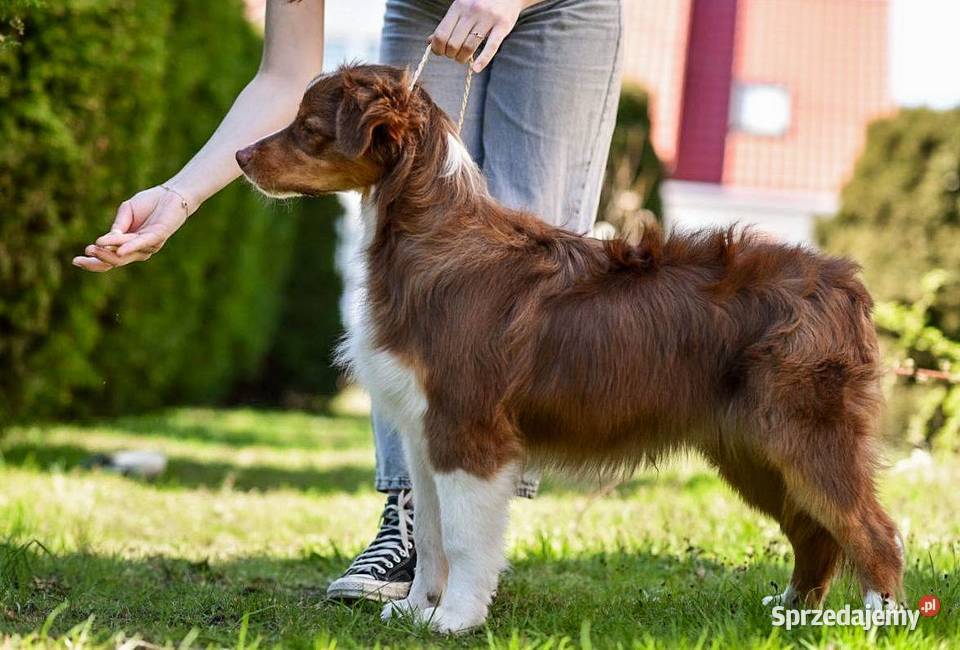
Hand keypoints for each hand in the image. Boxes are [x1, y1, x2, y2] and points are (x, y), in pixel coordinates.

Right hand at [72, 185, 193, 271]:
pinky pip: (142, 244)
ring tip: (93, 248)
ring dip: (108, 251)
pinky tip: (119, 251)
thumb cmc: (149, 204)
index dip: (93, 262)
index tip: (75, 261)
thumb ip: (117, 227)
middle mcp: (139, 249)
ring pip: (125, 254)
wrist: (170, 195)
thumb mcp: (126, 213)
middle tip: (80, 258)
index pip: (109, 258)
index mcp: (128, 244)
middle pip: (116, 262)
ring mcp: (149, 245)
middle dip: (97, 262)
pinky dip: (130, 247)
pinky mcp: (158, 236)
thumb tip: (103, 241)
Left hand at [430, 0, 525, 71]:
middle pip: (453, 43)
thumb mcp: (461, 7)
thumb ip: (447, 24)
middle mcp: (472, 11)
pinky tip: (476, 69)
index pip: (441, 34)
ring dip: (462, 58)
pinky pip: (491, 47)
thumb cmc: (481, 2)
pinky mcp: (503, 25)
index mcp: (459, 6)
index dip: (437, 48)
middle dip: (450, 54)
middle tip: (454, 55)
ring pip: (469, 47)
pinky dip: (482, 61)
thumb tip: (429, 41)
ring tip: (463, 59)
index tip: (440, 52)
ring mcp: (488, 18)